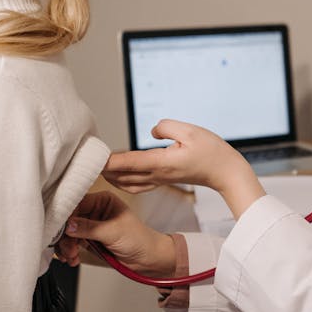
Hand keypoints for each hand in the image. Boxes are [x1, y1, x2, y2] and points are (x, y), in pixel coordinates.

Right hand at [58, 191, 176, 277]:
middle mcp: (95, 210)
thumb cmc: (139, 240)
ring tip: (72, 256)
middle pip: (69, 219)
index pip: (76, 202)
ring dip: (66, 246)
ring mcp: (91, 225)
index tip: (58, 227)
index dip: (65, 215)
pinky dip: (69, 251)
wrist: (147, 259)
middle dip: (65, 235)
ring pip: (68, 232)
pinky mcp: (89, 239)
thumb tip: (69, 225)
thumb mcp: (113, 232)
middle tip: (68, 248)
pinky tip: (73, 258)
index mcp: (103, 200)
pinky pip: (72, 243)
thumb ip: (89, 228)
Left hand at [104, 120, 264, 216]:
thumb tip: (152, 131)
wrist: (226, 173)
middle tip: (85, 163)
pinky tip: (117, 177)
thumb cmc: (212, 151)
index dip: (107, 161)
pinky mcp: (164, 180)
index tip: (91, 159)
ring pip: (127, 183)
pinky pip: (137, 185)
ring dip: (111, 177)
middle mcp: (157, 174)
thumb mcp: (191, 131)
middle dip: (103, 171)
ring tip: (97, 169)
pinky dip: (123, 182)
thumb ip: (167, 127)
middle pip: (121, 175)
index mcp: (161, 162)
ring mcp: (160, 179)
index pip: (127, 162)